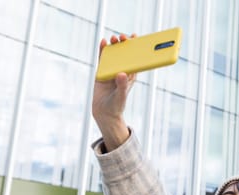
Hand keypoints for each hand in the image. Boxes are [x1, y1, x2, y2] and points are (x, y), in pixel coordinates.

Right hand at [91, 34, 136, 150]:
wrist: (104, 112)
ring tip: (114, 38)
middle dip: (124, 44)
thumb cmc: (116, 105)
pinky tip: (103, 42)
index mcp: (131, 76)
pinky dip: (103, 50)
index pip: (135, 59)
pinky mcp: (102, 72)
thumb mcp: (121, 96)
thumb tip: (122, 73)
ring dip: (114, 46)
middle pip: (124, 54)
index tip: (136, 38)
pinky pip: (103, 58)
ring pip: (114, 54)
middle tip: (123, 37)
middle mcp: (122, 71)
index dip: (137, 48)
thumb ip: (122, 85)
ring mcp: (112, 70)